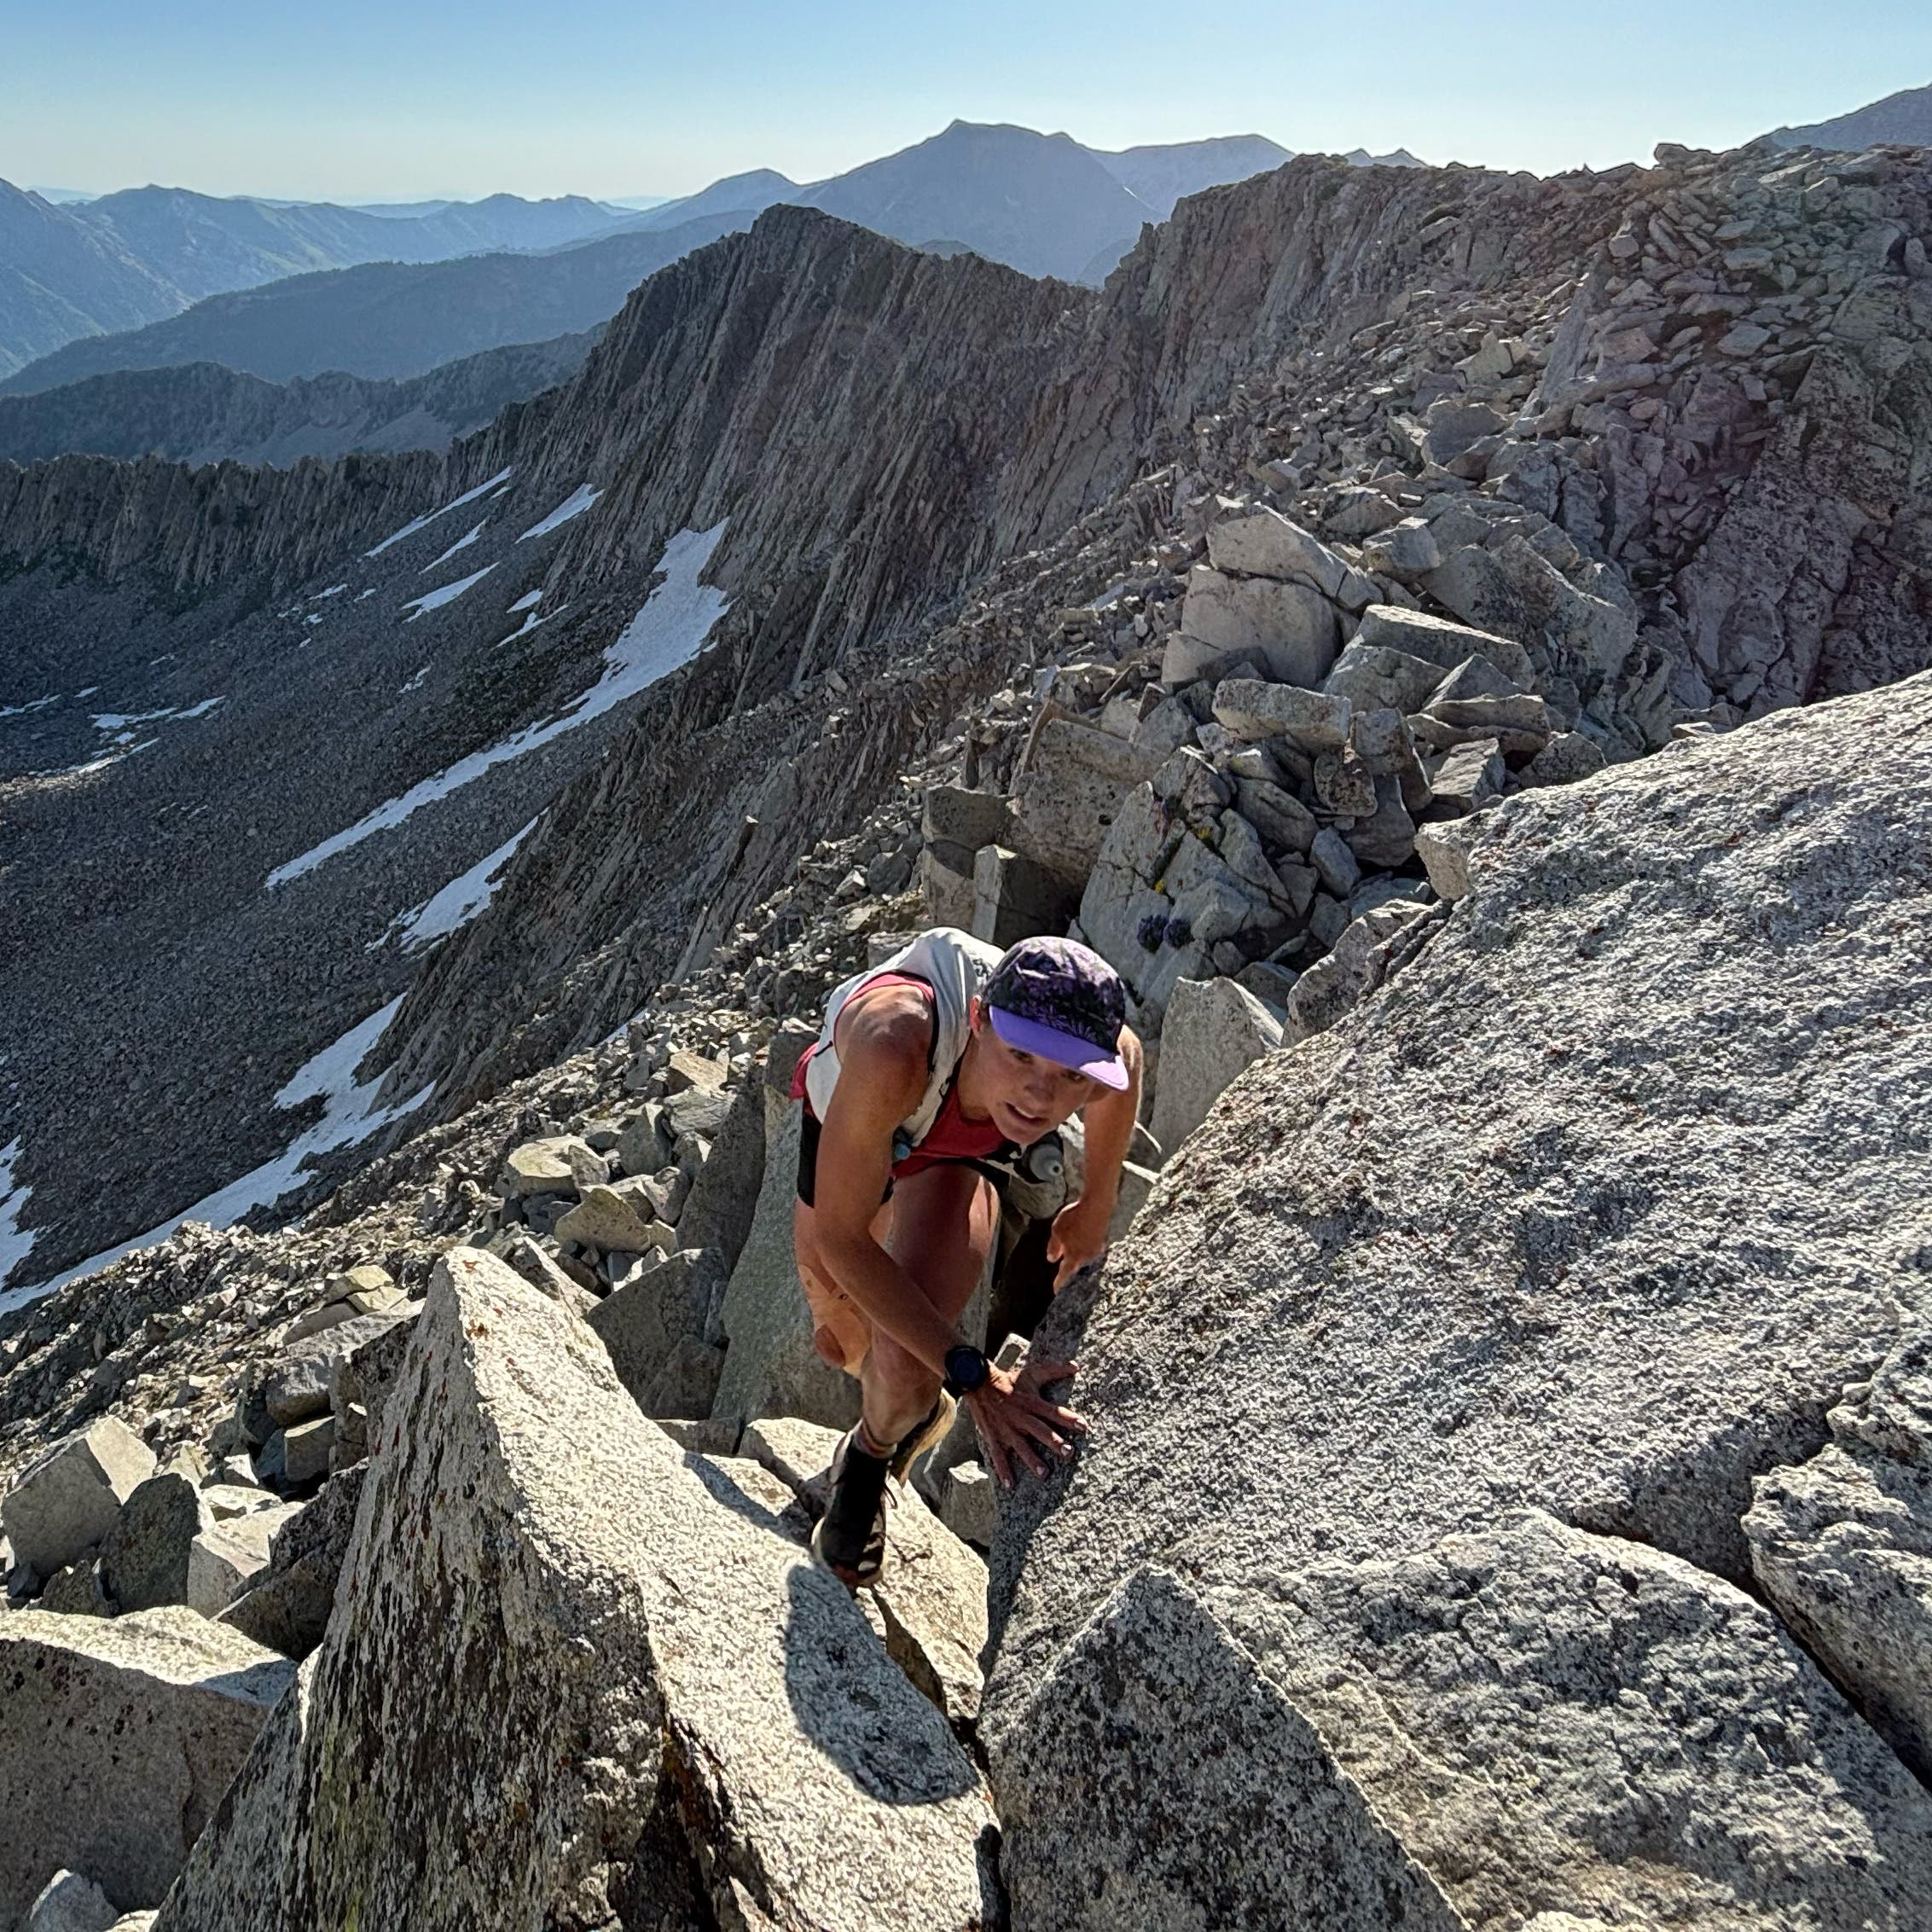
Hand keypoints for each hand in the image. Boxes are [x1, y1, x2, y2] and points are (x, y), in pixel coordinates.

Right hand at [967, 1357, 1086, 1488]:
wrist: (978, 1383)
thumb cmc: (1010, 1380)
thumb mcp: (1032, 1372)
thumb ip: (1054, 1370)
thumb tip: (1076, 1366)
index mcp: (1032, 1403)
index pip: (1054, 1411)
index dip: (1069, 1418)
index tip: (1084, 1427)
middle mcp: (1022, 1417)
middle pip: (1040, 1430)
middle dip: (1054, 1442)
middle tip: (1069, 1453)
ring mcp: (1007, 1428)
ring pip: (1021, 1446)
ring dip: (1032, 1460)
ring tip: (1044, 1473)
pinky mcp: (994, 1436)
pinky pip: (998, 1455)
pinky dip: (1003, 1470)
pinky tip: (1009, 1485)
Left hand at [1046, 1194, 1111, 1289]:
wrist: (1098, 1206)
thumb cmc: (1075, 1218)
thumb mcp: (1057, 1231)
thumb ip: (1053, 1247)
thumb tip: (1051, 1259)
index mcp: (1074, 1257)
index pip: (1064, 1275)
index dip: (1059, 1283)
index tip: (1056, 1290)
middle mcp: (1087, 1257)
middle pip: (1076, 1266)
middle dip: (1069, 1266)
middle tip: (1063, 1266)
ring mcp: (1096, 1250)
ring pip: (1084, 1257)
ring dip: (1078, 1254)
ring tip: (1072, 1247)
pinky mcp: (1103, 1241)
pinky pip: (1091, 1248)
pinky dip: (1085, 1246)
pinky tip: (1083, 1238)